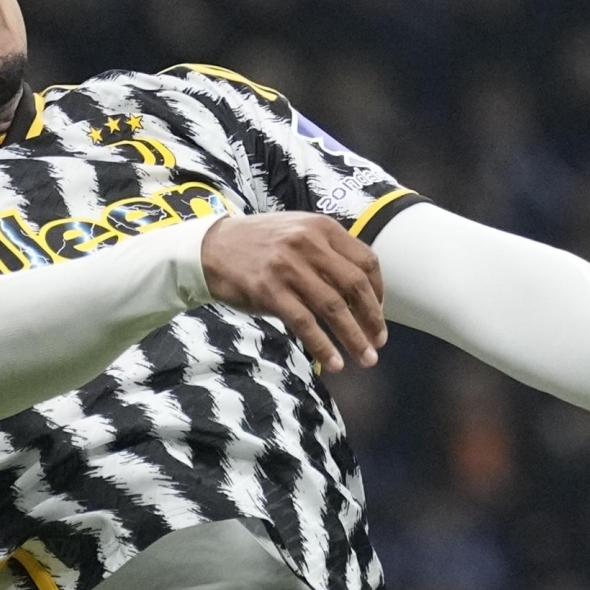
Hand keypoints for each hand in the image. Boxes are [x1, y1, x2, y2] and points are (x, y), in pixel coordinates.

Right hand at [200, 212, 385, 371]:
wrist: (211, 248)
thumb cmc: (258, 245)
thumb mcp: (297, 233)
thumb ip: (327, 253)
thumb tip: (359, 293)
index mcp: (322, 227)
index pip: (366, 262)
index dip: (379, 292)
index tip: (377, 314)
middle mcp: (308, 243)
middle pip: (355, 286)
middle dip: (372, 318)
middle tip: (378, 342)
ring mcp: (288, 266)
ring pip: (334, 307)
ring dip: (354, 337)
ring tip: (366, 358)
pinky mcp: (269, 290)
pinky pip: (305, 322)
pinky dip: (323, 346)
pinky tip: (333, 362)